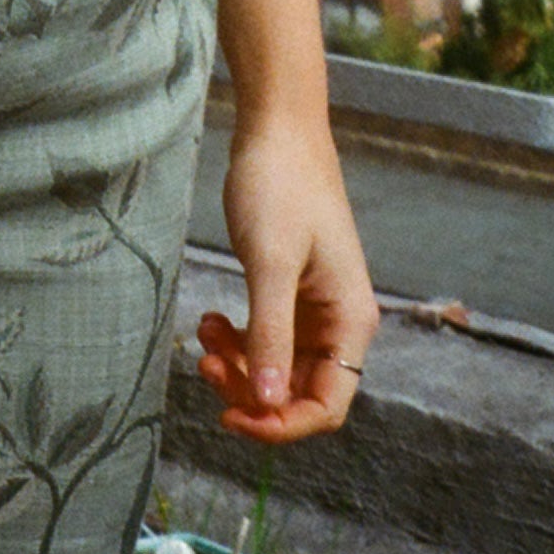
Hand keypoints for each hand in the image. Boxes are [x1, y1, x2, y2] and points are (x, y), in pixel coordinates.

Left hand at [196, 113, 378, 442]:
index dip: (281, 424)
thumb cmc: (280, 187)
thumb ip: (269, 333)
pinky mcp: (290, 292)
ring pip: (277, 368)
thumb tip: (266, 402)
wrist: (277, 129)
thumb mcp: (270, 262)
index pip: (328, 407)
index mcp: (350, 322)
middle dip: (249, 391)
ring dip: (238, 365)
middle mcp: (339, 323)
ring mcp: (315, 309)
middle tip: (203, 363)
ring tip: (203, 336)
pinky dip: (238, 339)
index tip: (231, 415)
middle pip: (297, 392)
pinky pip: (266, 338)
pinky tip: (211, 320)